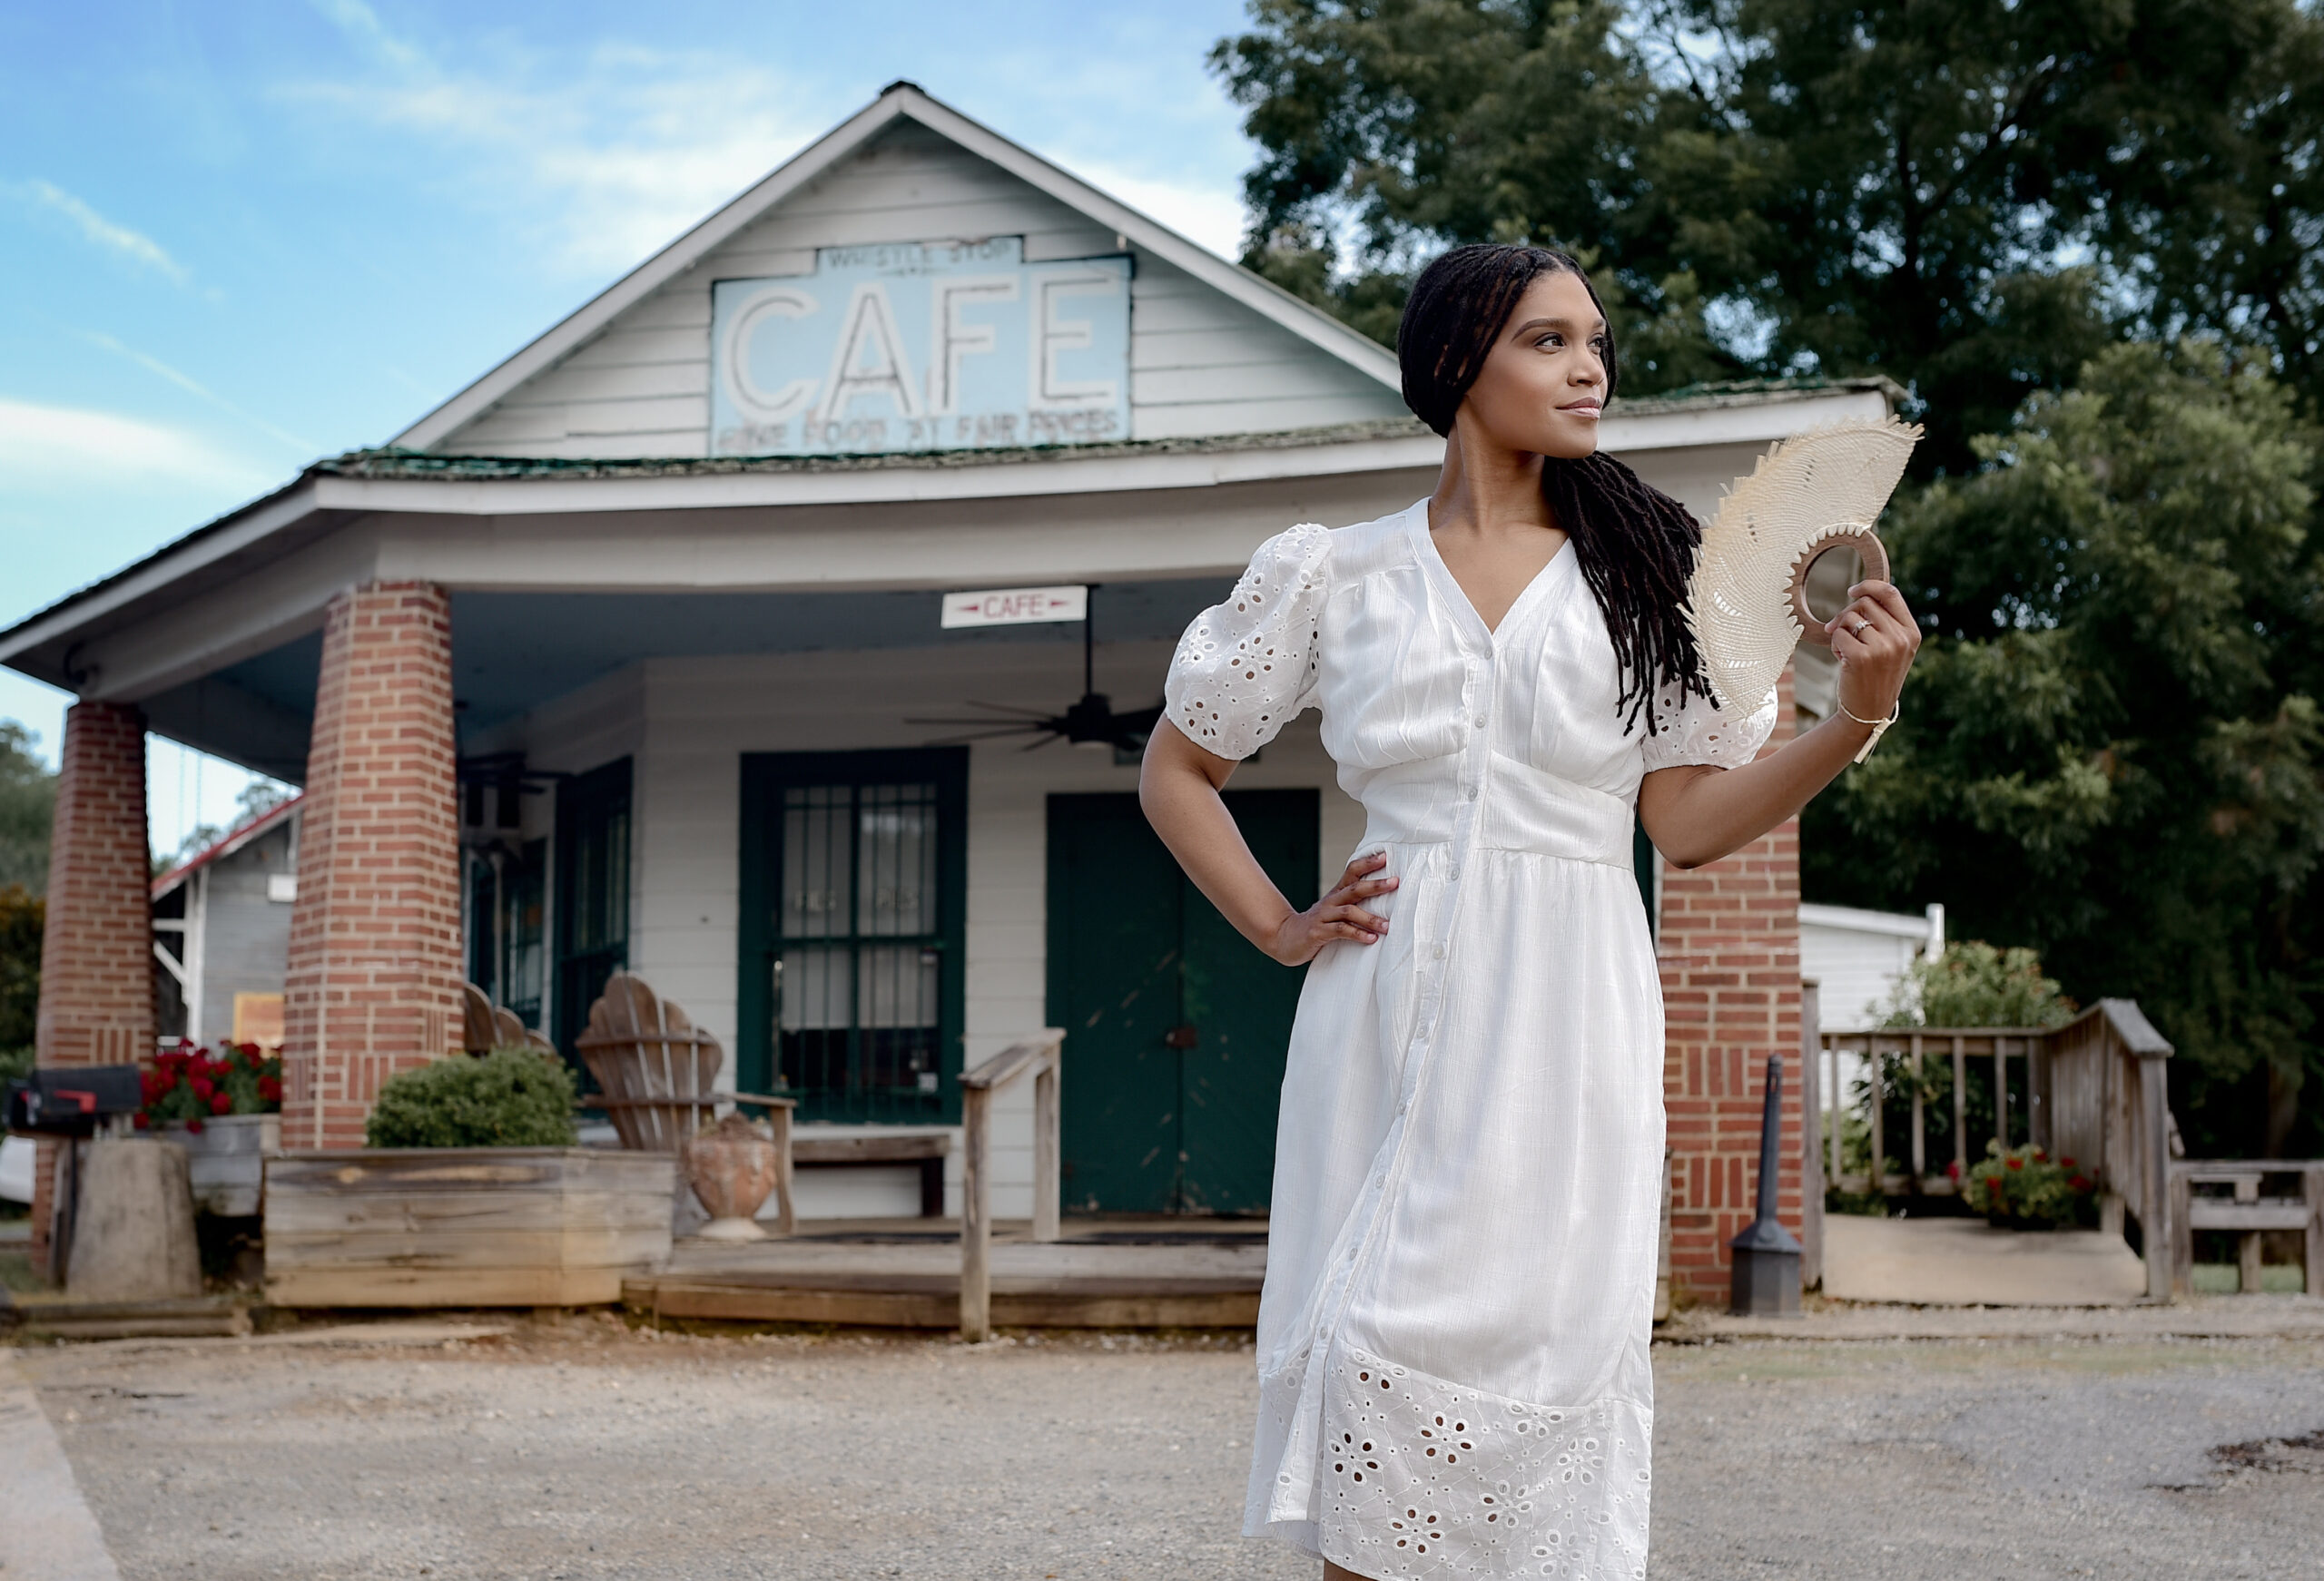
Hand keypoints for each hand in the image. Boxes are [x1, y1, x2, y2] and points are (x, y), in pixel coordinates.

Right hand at [1266, 850, 1396, 964]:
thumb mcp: (1335, 910)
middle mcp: (1331, 901)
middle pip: (1355, 888)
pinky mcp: (1318, 932)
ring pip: (1349, 911)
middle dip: (1376, 885)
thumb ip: (1355, 904)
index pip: (1352, 871)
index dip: (1368, 863)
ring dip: (1370, 918)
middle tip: (1395, 882)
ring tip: (1387, 925)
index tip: (1385, 857)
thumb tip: (1385, 900)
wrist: (1286, 937)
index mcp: (1337, 893)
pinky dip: (1357, 934)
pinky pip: (1340, 931)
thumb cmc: (1318, 925)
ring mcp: (1323, 916)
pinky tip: (1371, 939)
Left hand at [1827, 579, 1919, 723]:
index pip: (1891, 594)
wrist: (1867, 711)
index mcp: (1911, 633)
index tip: (1852, 590)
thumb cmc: (1875, 676)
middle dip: (1847, 613)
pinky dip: (1834, 645)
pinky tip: (1842, 660)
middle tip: (1840, 630)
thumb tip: (1858, 594)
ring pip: (1850, 617)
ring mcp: (1883, 648)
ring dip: (1840, 632)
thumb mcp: (1892, 649)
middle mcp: (1901, 639)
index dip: (1869, 586)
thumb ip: (1884, 622)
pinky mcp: (1861, 657)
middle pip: (1865, 603)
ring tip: (1846, 651)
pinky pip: (1838, 634)